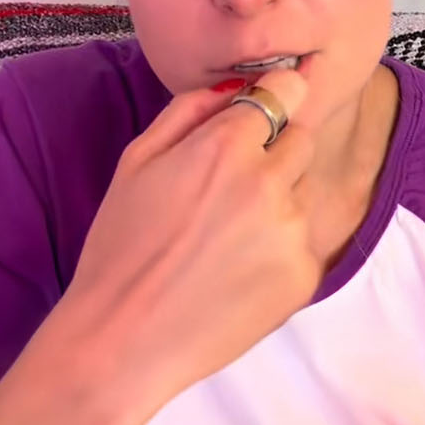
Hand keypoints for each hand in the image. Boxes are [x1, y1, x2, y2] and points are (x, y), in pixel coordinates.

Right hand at [62, 68, 320, 401]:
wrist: (123, 340)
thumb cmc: (120, 247)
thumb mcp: (137, 160)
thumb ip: (190, 109)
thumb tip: (237, 84)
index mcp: (227, 147)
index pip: (286, 91)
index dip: (275, 97)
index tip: (268, 107)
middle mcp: (270, 184)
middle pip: (303, 138)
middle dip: (274, 151)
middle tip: (228, 189)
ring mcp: (293, 233)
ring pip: (304, 192)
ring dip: (278, 202)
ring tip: (225, 238)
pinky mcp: (304, 276)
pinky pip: (304, 243)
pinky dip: (279, 249)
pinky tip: (236, 271)